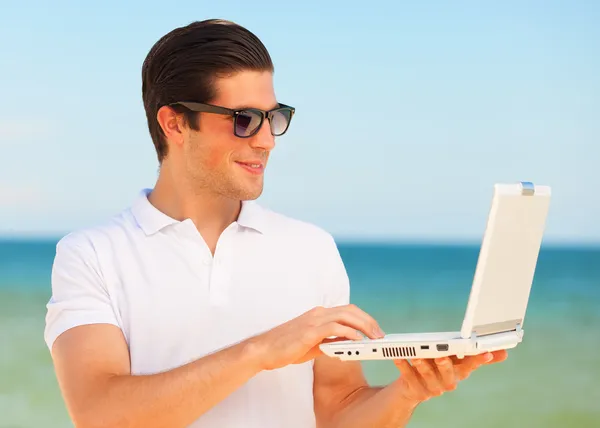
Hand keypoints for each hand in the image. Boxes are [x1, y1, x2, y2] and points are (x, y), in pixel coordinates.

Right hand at [250, 304, 384, 370]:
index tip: (375, 331)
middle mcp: (318, 313)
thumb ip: (328, 341)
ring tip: (375, 338)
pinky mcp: (310, 331)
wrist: (264, 350)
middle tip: (381, 335)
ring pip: (346, 316)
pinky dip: (349, 332)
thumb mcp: (312, 344)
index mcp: (318, 314)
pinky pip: (335, 327)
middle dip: (369, 321)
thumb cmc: (285, 348)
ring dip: (364, 326)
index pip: (347, 311)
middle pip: (351, 310)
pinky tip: (358, 341)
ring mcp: (314, 320)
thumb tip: (345, 344)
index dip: (364, 319)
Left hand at [392, 350, 507, 403]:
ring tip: (417, 356)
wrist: (412, 389)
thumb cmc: (437, 367)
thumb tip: (504, 352)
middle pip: (450, 374)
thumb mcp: (456, 360)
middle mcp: (447, 382)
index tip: (486, 352)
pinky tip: (399, 357)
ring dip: (423, 366)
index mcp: (459, 372)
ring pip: (428, 376)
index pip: (471, 364)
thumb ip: (475, 354)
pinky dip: (404, 367)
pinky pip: (408, 378)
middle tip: (441, 356)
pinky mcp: (415, 390)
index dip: (479, 359)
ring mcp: (431, 388)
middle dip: (446, 365)